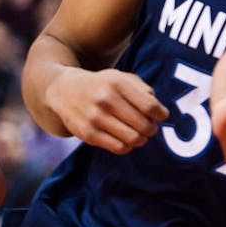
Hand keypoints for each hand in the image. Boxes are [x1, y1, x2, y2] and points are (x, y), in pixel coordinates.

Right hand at [46, 67, 168, 153]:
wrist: (64, 90)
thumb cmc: (101, 85)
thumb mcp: (121, 78)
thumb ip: (143, 90)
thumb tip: (159, 113)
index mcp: (117, 83)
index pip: (150, 106)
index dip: (161, 115)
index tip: (160, 116)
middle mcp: (106, 100)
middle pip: (144, 125)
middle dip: (151, 128)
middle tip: (149, 127)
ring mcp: (95, 118)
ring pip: (133, 139)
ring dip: (141, 139)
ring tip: (138, 134)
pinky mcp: (88, 134)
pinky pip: (119, 148)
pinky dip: (127, 146)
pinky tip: (125, 139)